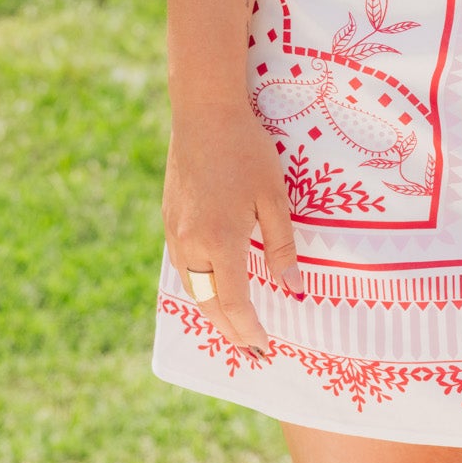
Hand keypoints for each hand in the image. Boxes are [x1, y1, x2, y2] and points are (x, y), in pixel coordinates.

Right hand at [162, 103, 302, 357]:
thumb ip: (281, 245)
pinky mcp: (169, 220)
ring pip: (192, 287)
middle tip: (250, 349)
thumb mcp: (274, 197)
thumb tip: (292, 288)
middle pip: (208, 304)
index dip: (249, 329)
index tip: (265, 347)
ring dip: (212, 310)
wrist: (204, 113)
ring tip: (233, 323)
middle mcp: (191, 245)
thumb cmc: (247, 151)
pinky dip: (199, 285)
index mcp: (220, 242)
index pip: (234, 303)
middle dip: (230, 330)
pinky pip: (183, 266)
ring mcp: (175, 233)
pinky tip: (212, 285)